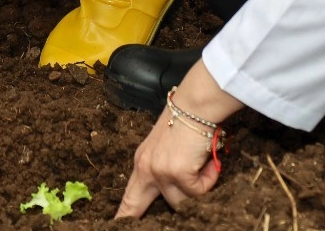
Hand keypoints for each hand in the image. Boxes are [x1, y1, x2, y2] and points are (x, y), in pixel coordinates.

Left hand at [115, 64, 237, 217]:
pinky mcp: (178, 173)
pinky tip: (208, 160)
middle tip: (145, 208)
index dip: (124, 214)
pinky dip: (209, 178)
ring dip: (198, 187)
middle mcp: (147, 169)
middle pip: (139, 205)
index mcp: (142, 162)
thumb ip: (164, 167)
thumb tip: (176, 190)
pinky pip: (199, 191)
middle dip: (142, 218)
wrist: (196, 105)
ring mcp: (161, 172)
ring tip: (203, 163)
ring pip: (181, 202)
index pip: (129, 196)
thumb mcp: (166, 147)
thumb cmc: (186, 120)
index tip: (116, 224)